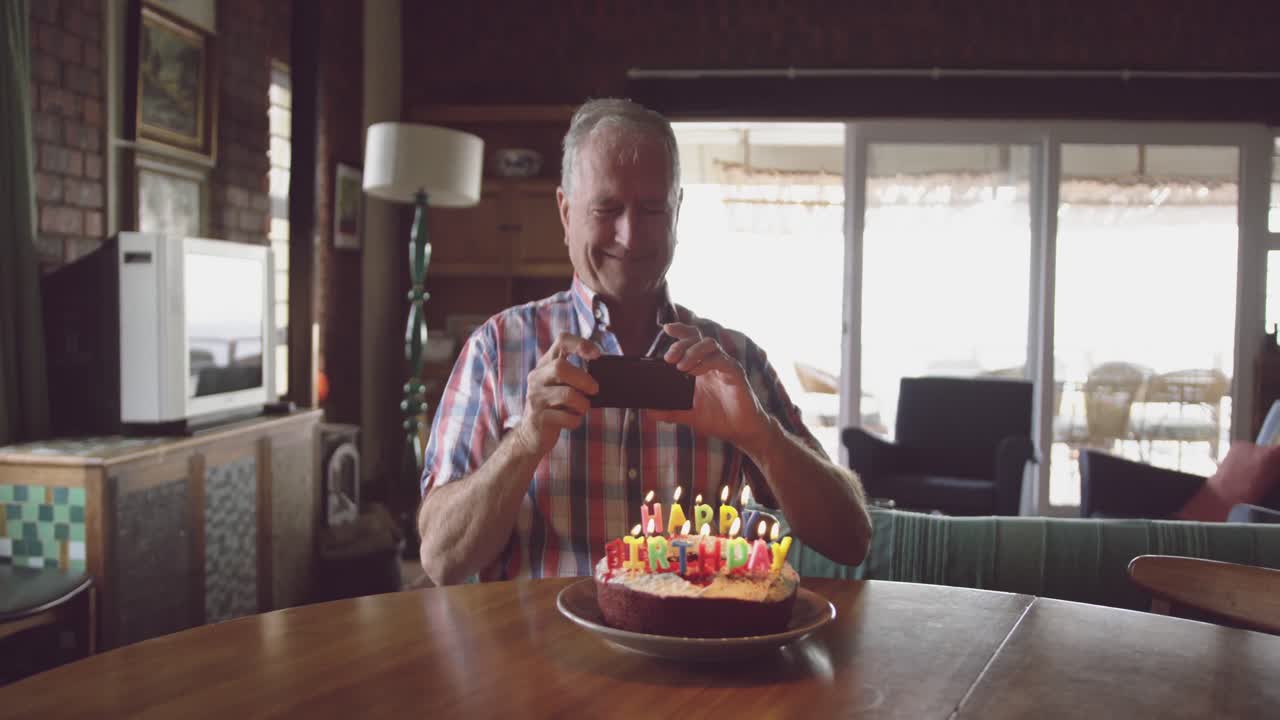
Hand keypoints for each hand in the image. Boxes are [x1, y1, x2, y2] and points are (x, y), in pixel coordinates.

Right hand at [511, 333, 601, 457]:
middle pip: (560, 367)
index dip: (580, 343)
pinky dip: (576, 420)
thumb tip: (606, 373)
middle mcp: (537, 377)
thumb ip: (576, 376)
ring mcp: (535, 397)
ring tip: (582, 408)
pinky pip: (567, 418)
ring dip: (582, 403)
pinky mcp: (538, 418)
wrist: (531, 435)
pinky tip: (572, 420)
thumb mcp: (562, 386)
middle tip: (594, 390)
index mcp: (546, 364)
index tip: (597, 355)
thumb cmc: (556, 407)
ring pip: (567, 394)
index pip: (561, 341)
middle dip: (584, 379)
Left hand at [647, 323, 772, 452]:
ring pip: (709, 344)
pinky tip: (695, 372)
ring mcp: (725, 365)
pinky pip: (721, 360)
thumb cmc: (719, 419)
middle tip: (669, 358)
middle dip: (681, 342)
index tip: (665, 328)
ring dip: (693, 351)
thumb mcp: (689, 416)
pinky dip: (706, 362)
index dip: (679, 332)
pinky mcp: (735, 373)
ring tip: (680, 366)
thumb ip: (670, 412)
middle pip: (697, 337)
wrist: (741, 431)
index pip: (690, 341)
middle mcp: (713, 362)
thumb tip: (648, 412)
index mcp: (701, 366)